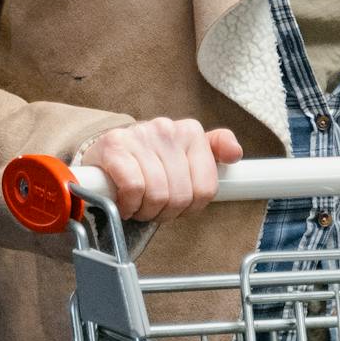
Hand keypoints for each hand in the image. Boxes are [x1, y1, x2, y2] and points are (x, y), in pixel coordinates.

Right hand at [84, 117, 243, 222]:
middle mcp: (168, 128)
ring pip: (158, 194)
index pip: (206, 189)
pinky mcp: (115, 145)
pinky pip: (134, 188)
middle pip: (181, 196)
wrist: (104, 154)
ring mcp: (141, 135)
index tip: (176, 205)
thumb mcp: (186, 155)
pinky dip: (129, 204)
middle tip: (153, 208)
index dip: (190, 207)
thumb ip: (215, 151)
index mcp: (191, 132)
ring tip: (138, 206)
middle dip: (165, 212)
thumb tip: (235, 153)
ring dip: (146, 211)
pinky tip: (124, 202)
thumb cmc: (148, 161)